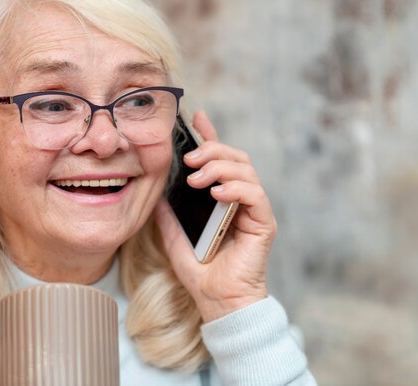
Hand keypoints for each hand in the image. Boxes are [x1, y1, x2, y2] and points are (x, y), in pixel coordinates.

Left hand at [155, 110, 275, 321]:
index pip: (220, 159)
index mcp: (222, 198)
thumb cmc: (200, 271)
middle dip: (213, 149)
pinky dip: (235, 188)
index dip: (211, 135)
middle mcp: (241, 199)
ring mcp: (254, 210)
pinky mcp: (263, 223)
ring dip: (220, 167)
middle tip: (191, 158)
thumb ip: (168, 213)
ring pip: (246, 170)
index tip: (197, 116)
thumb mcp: (174, 236)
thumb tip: (155, 191)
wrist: (218, 301)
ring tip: (197, 179)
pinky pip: (255, 195)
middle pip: (236, 157)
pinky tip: (216, 193)